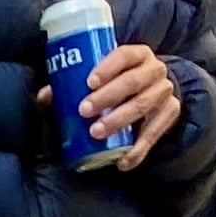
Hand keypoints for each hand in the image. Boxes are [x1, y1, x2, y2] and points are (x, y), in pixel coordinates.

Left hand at [77, 41, 178, 165]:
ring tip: (96, 133)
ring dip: (119, 120)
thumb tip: (44, 97)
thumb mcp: (102, 77)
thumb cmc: (118, 82)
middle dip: (108, 97)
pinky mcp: (170, 112)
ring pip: (144, 104)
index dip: (107, 67)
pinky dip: (138, 149)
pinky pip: (155, 132)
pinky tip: (122, 161)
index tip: (89, 83)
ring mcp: (164, 91)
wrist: (154, 91)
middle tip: (84, 111)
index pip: (124, 55)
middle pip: (133, 81)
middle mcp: (154, 69)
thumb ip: (72, 85)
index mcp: (136, 55)